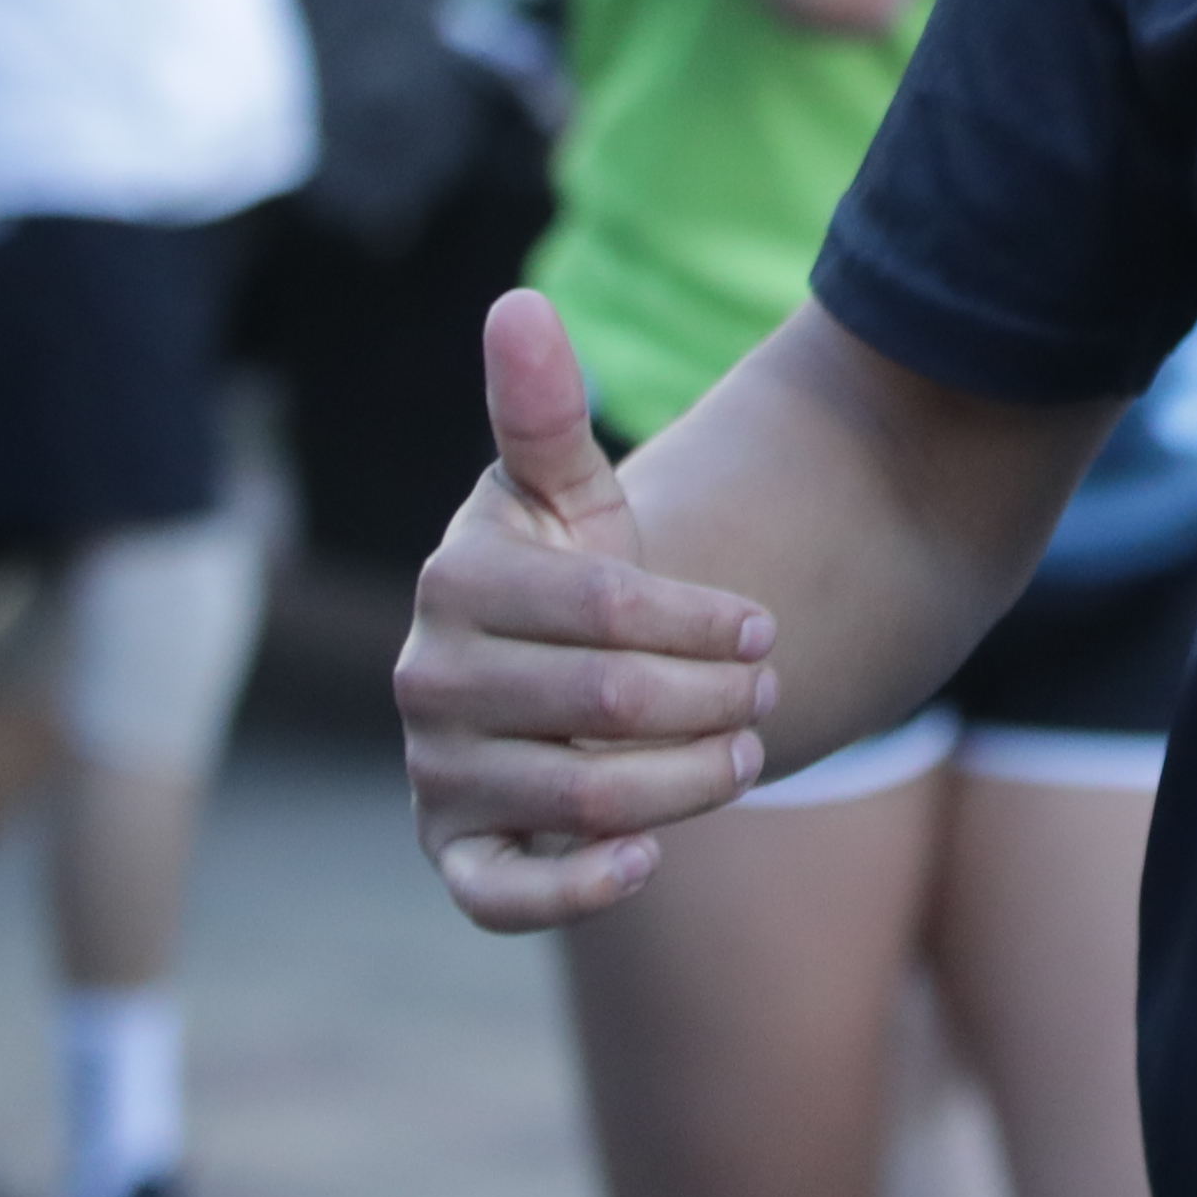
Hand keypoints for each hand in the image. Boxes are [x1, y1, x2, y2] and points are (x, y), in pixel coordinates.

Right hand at [400, 292, 779, 932]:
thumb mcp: (567, 488)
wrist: (558, 675)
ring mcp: (435, 773)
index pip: (607, 607)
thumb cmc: (572, 571)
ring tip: (745, 752)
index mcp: (455, 579)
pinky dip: (578, 886)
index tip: (766, 624)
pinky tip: (648, 857)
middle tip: (768, 689)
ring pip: (580, 794)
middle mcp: (428, 682)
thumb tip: (517, 302)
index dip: (704, 620)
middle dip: (711, 698)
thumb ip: (544, 407)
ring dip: (688, 781)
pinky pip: (500, 894)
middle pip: (606, 702)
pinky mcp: (455, 854)